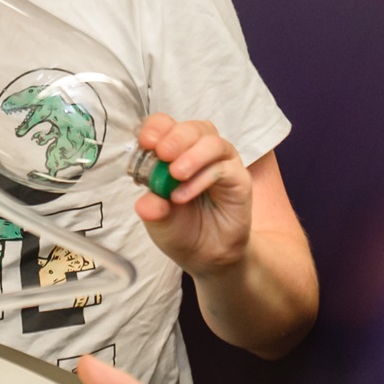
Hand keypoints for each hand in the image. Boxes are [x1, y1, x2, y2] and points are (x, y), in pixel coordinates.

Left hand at [131, 112, 253, 277]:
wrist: (209, 257)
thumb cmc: (183, 230)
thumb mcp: (159, 222)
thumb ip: (152, 209)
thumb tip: (145, 203)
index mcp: (176, 152)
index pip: (167, 126)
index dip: (156, 128)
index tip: (146, 142)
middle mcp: (200, 152)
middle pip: (192, 128)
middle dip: (175, 137)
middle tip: (161, 153)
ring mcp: (222, 163)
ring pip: (212, 142)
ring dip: (192, 155)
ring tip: (175, 174)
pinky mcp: (239, 179)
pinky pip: (224, 168)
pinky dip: (203, 178)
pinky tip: (185, 195)